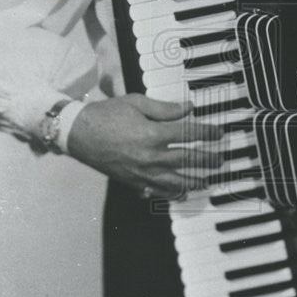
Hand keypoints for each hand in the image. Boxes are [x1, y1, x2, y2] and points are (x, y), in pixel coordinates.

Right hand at [67, 94, 222, 198]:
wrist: (77, 132)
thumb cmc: (105, 114)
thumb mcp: (136, 103)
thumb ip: (165, 108)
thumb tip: (189, 108)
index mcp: (152, 134)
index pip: (189, 134)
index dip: (207, 133)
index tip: (218, 133)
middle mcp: (150, 156)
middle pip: (187, 160)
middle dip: (207, 159)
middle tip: (219, 160)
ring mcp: (141, 172)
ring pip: (175, 181)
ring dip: (193, 181)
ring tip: (206, 181)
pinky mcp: (131, 181)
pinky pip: (156, 192)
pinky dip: (171, 194)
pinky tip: (181, 193)